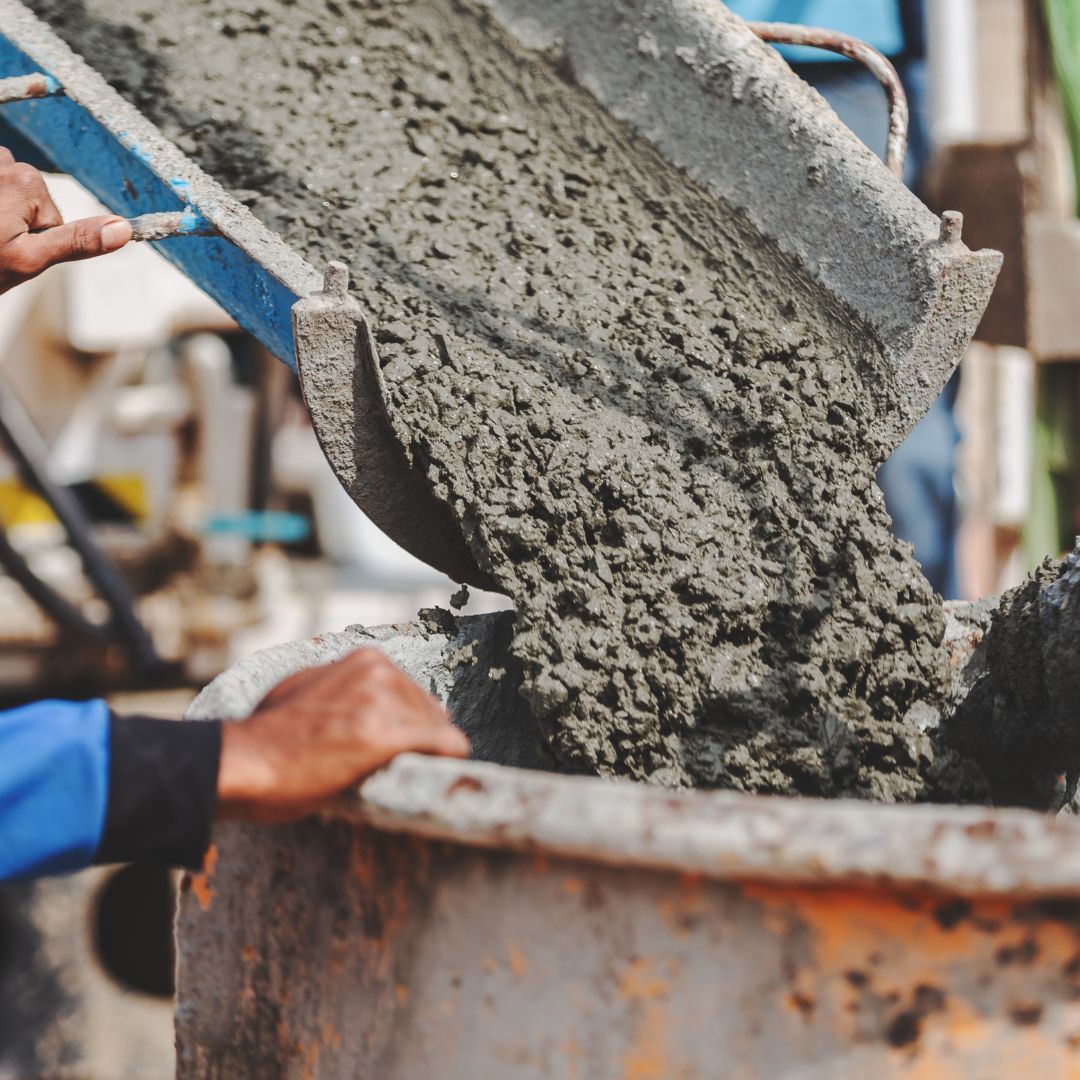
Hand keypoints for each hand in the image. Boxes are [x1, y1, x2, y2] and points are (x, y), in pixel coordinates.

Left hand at [0, 148, 131, 293]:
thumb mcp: (28, 261)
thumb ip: (76, 241)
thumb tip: (124, 229)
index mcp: (26, 182)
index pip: (50, 215)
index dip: (33, 240)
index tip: (9, 253)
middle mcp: (3, 161)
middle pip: (25, 197)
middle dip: (11, 223)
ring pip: (1, 189)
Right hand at [215, 647, 469, 822]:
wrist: (245, 760)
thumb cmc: (267, 734)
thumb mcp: (307, 688)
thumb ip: (342, 689)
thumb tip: (365, 704)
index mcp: (363, 660)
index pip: (410, 692)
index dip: (407, 722)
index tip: (399, 746)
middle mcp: (379, 672)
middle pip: (429, 708)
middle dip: (418, 738)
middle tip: (400, 766)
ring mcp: (385, 701)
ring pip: (438, 728)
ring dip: (426, 753)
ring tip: (403, 775)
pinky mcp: (388, 735)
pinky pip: (446, 744)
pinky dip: (447, 760)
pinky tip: (441, 773)